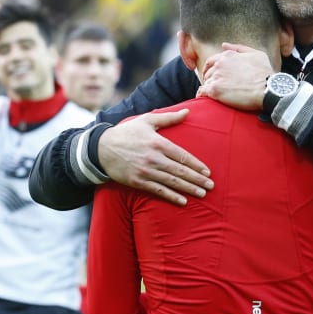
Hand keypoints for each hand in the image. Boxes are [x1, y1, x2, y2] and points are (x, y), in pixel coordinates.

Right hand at [98, 109, 212, 205]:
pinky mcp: (137, 181)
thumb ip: (168, 118)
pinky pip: (158, 191)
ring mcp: (145, 171)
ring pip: (172, 182)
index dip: (196, 165)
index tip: (208, 171)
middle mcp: (153, 158)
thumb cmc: (126, 132)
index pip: (182, 156)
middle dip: (197, 179)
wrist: (101, 148)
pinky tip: (183, 201)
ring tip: (202, 193)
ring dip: (188, 189)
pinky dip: (172, 197)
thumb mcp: (147, 121)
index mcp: (157, 143)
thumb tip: (188, 112)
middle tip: (211, 185)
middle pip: (180, 171)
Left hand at [197, 43, 273, 110]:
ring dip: (208, 88)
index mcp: (227, 56)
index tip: (214, 76)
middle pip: (207, 72)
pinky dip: (202, 95)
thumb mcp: (256, 54)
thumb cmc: (265, 73)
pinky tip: (205, 99)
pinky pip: (202, 92)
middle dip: (210, 79)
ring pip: (205, 82)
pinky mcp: (215, 90)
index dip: (211, 69)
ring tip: (214, 95)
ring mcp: (216, 77)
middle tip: (215, 87)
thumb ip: (239, 48)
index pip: (211, 61)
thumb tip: (224, 45)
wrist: (267, 89)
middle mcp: (219, 64)